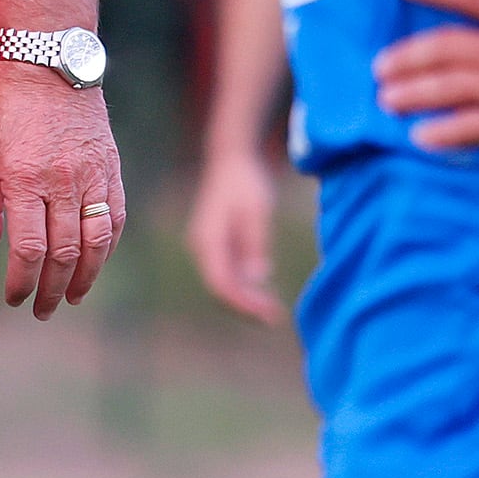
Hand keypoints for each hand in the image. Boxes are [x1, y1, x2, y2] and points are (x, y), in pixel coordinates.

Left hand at [0, 62, 126, 318]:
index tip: (16, 298)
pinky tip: (95, 261)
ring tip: (72, 297)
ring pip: (97, 241)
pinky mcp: (111, 165)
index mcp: (25, 177)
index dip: (23, 282)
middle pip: (65, 253)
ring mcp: (93, 174)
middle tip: (42, 309)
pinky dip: (107, 245)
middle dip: (53, 289)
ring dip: (86, 277)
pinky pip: (116, 216)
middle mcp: (62, 180)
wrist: (50, 58)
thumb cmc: (5, 102)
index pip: (30, 249)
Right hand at [183, 148, 281, 323]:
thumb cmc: (245, 182)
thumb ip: (255, 243)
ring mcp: (208, 247)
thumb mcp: (256, 211)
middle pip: (220, 289)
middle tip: (276, 318)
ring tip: (273, 310)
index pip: (221, 284)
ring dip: (246, 300)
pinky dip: (245, 287)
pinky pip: (227, 273)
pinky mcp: (217, 245)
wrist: (232, 159)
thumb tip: (257, 277)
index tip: (268, 315)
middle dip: (246, 307)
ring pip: (223, 283)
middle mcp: (202, 247)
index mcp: (208, 240)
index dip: (243, 304)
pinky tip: (265, 292)